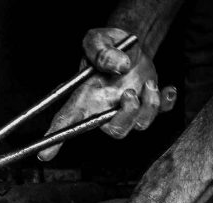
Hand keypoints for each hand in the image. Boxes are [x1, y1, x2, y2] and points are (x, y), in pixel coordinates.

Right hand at [38, 27, 175, 161]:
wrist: (129, 44)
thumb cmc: (106, 45)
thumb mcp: (97, 39)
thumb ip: (101, 51)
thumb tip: (120, 67)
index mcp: (86, 98)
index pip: (67, 120)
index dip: (55, 139)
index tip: (44, 154)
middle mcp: (106, 109)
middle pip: (116, 130)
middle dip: (127, 116)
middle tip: (130, 93)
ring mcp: (128, 110)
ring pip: (141, 124)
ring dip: (150, 106)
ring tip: (149, 83)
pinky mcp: (148, 104)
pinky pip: (162, 112)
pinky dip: (167, 102)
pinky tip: (168, 88)